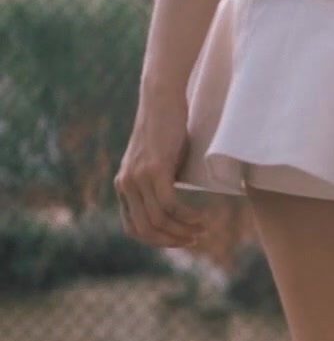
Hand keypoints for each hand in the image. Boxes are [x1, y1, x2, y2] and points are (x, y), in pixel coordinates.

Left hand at [115, 95, 206, 247]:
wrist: (161, 100)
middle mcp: (125, 184)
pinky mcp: (154, 169)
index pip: (133, 228)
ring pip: (159, 219)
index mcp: (123, 186)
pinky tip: (201, 216)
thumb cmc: (166, 130)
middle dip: (172, 241)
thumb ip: (160, 184)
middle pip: (146, 229)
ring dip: (183, 230)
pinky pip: (170, 204)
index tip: (181, 240)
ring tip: (203, 229)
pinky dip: (187, 216)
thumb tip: (176, 207)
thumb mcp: (159, 163)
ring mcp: (138, 177)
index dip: (158, 241)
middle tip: (195, 240)